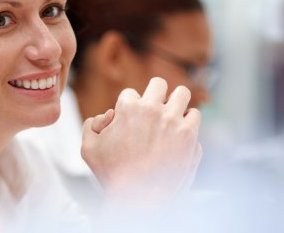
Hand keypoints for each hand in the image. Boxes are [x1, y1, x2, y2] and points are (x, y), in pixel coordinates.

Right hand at [81, 77, 201, 205]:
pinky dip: (189, 121)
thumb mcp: (88, 149)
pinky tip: (182, 131)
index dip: (128, 107)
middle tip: (154, 108)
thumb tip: (109, 115)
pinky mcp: (189, 135)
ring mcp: (173, 120)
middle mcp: (152, 109)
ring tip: (172, 116)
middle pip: (159, 83)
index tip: (130, 120)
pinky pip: (195, 115)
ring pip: (182, 94)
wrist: (138, 199)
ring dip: (176, 103)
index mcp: (127, 107)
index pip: (130, 93)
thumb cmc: (113, 175)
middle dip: (155, 94)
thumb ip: (91, 125)